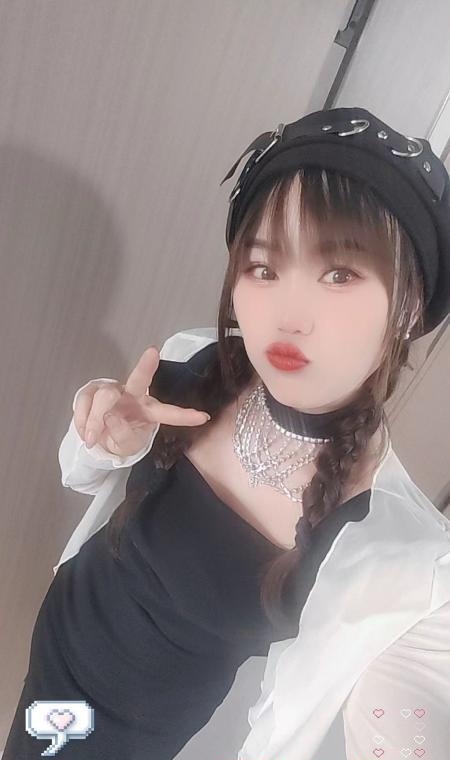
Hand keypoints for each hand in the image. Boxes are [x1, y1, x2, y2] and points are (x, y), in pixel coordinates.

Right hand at [73, 346, 210, 456]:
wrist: (95, 438)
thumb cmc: (119, 437)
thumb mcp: (125, 447)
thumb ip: (122, 436)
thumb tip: (110, 415)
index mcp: (149, 410)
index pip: (168, 413)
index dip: (184, 416)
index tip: (203, 417)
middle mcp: (133, 395)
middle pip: (140, 379)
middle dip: (146, 366)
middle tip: (153, 352)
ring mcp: (112, 390)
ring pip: (104, 397)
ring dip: (95, 420)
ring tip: (92, 438)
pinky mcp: (91, 389)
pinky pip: (84, 401)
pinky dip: (82, 420)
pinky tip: (85, 432)